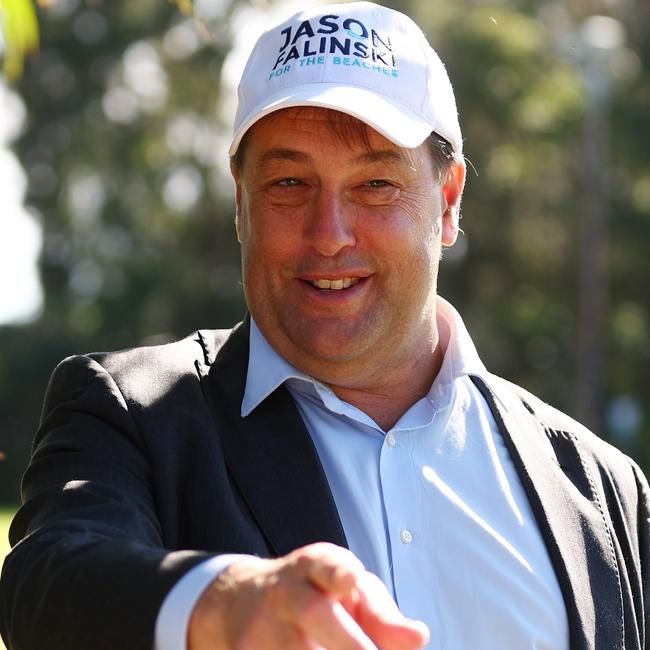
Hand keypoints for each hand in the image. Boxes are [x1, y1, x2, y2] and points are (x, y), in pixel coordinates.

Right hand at [188, 542, 428, 649]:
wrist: (244, 601)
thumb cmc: (316, 597)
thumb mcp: (348, 594)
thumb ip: (383, 617)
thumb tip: (419, 637)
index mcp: (314, 567)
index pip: (325, 562)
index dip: (337, 570)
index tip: (350, 579)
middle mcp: (285, 590)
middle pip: (314, 611)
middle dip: (347, 642)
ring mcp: (259, 625)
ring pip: (291, 649)